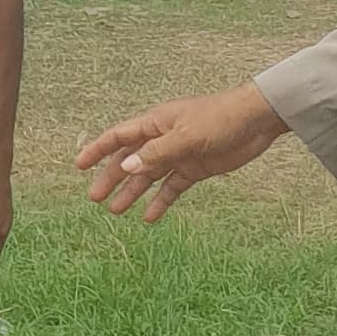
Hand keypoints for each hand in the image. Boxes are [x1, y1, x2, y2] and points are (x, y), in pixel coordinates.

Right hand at [77, 82, 285, 220]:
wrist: (257, 121)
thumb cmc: (221, 118)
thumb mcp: (187, 136)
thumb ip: (157, 153)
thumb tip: (126, 167)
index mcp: (156, 123)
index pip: (118, 136)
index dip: (97, 150)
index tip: (79, 165)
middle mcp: (163, 138)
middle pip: (130, 159)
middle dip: (111, 178)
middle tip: (95, 198)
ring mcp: (179, 154)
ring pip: (149, 176)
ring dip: (133, 192)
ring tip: (116, 211)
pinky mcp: (195, 168)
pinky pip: (172, 187)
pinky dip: (161, 201)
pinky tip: (150, 217)